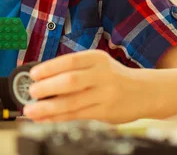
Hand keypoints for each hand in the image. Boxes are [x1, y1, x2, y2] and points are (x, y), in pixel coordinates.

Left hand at [23, 50, 148, 123]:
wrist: (145, 91)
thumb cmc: (113, 76)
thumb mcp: (97, 64)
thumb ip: (73, 69)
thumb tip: (40, 78)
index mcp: (96, 58)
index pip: (69, 61)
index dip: (49, 68)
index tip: (33, 74)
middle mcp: (102, 75)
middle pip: (70, 81)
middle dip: (47, 87)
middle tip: (31, 92)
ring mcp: (105, 94)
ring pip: (73, 102)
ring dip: (48, 107)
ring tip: (31, 110)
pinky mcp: (106, 112)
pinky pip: (77, 115)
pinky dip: (58, 117)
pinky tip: (45, 118)